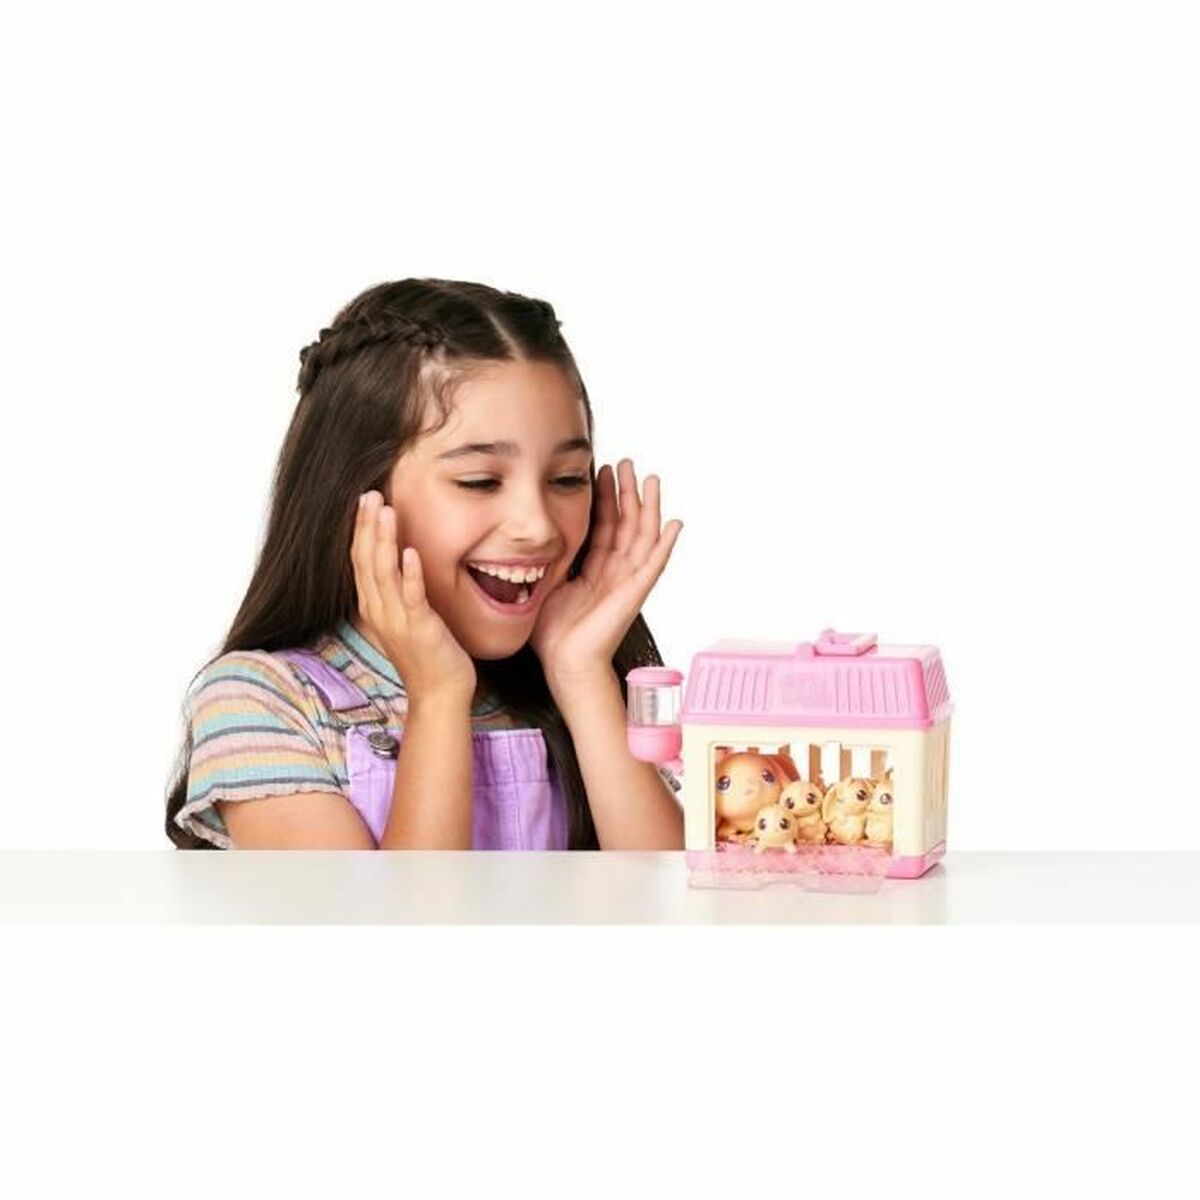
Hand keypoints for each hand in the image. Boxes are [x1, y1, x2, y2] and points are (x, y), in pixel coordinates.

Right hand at [350, 491, 476, 706]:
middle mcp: (379, 611)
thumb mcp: (405, 617)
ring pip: (384, 573)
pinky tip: (410, 551)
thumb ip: (397, 591)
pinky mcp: (419, 629)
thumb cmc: (427, 653)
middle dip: (367, 526)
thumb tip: (400, 561)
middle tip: (370, 494)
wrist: (439, 692)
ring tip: (386, 511)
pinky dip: (409, 574)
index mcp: (374, 606)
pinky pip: (411, 597)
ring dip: (384, 540)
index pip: (360, 560)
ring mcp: (397, 620)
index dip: (361, 529)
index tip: (365, 500)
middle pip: (366, 561)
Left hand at [530, 459, 682, 683]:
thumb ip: (551, 561)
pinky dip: (665, 544)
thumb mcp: (548, 585)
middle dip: (627, 493)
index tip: (603, 470)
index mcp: (596, 571)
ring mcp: (628, 583)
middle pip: (627, 525)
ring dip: (648, 508)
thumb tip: (531, 539)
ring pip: (643, 538)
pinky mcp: (634, 595)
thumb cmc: (553, 635)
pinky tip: (675, 524)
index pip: (605, 527)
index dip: (606, 499)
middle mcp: (616, 574)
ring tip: (651, 479)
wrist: (563, 664)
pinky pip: (653, 565)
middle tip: (627, 463)